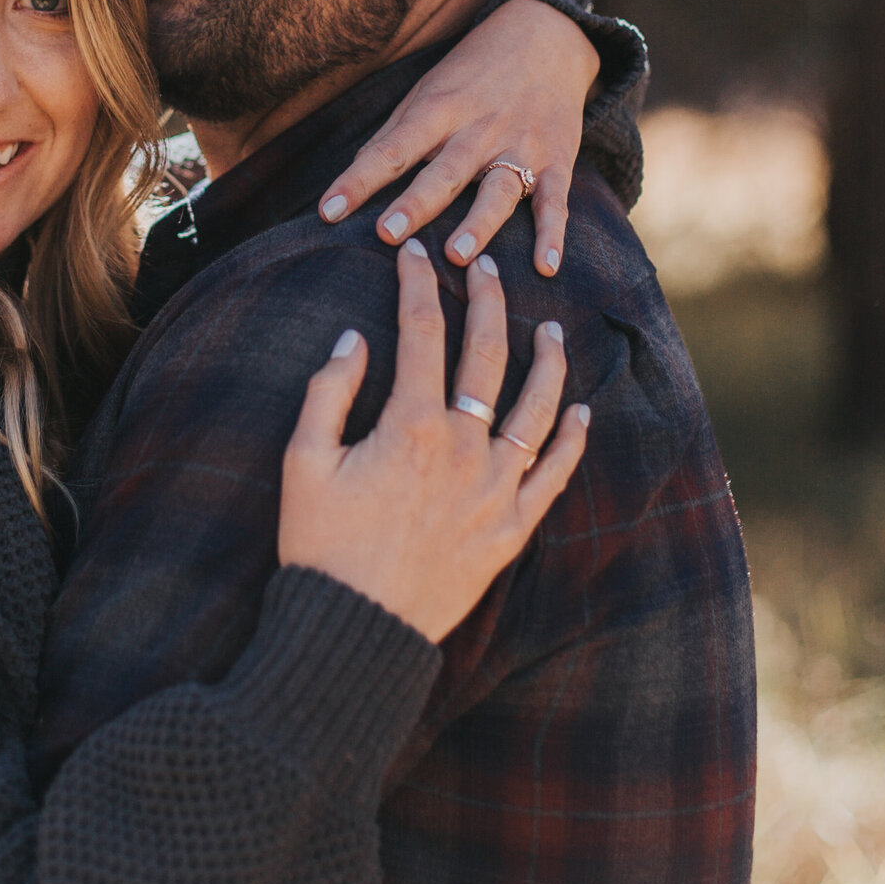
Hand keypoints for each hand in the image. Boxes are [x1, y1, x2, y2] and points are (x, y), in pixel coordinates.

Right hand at [278, 237, 588, 642]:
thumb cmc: (319, 546)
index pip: (422, 332)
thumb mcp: (303, 462)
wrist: (355, 628)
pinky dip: (572, 442)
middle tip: (488, 266)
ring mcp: (495, 490)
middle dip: (488, 300)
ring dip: (546, 362)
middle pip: (487, 355)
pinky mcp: (510, 530)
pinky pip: (554, 477)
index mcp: (410, 425)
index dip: (418, 285)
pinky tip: (581, 413)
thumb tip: (354, 340)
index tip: (415, 255)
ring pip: (535, 409)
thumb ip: (329, 393)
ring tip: (549, 329)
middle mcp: (464, 448)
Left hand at [316, 0, 597, 276]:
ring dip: (478, 224)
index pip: (391, 150)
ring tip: (457, 256)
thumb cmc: (472, 73)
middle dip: (416, 203)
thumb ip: (394, 136)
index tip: (327, 211)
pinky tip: (546, 266)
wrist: (547, 36)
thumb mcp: (428, 92)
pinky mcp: (557, 161)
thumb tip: (352, 177)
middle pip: (444, 172)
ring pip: (498, 190)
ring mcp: (520, 146)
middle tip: (387, 234)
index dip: (358, 181)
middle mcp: (478, 130)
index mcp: (438, 110)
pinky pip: (555, 202)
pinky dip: (553, 234)